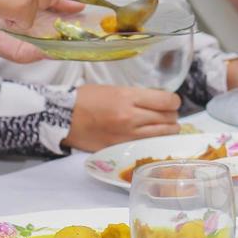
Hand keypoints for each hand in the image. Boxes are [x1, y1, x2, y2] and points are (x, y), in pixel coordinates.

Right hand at [64, 85, 180, 152]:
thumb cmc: (86, 98)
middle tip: (168, 115)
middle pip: (168, 119)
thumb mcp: (114, 89)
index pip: (166, 101)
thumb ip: (136, 96)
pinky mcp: (121, 148)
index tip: (172, 102)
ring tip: (164, 128)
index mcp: (128, 97)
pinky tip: (153, 138)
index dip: (174, 102)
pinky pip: (147, 146)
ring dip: (168, 131)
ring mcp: (126, 135)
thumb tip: (157, 102)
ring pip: (162, 135)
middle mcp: (130, 117)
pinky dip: (154, 142)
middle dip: (172, 117)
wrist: (63, 117)